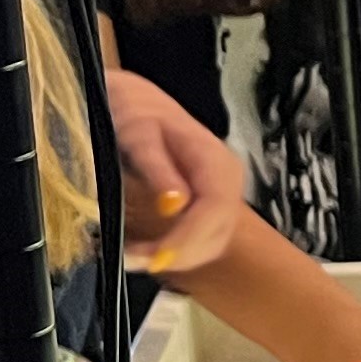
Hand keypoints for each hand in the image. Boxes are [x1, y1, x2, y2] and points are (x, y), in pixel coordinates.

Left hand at [107, 69, 244, 274]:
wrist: (135, 102)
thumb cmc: (134, 113)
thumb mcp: (139, 133)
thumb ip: (156, 167)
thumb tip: (175, 205)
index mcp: (214, 160)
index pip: (215, 208)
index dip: (189, 238)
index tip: (155, 258)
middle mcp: (227, 180)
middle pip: (217, 233)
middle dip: (178, 254)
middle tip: (133, 260)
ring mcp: (222, 196)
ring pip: (212, 243)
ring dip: (177, 258)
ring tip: (135, 257)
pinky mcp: (210, 208)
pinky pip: (203, 241)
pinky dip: (177, 253)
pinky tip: (148, 250)